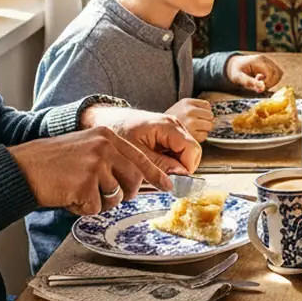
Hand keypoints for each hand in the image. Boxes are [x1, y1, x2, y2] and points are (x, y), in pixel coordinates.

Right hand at [10, 127, 170, 214]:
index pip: (140, 158)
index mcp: (107, 137)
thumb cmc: (53, 161)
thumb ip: (110, 157)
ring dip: (98, 202)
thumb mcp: (86, 147)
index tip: (168, 186)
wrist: (23, 167)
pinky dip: (82, 208)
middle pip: (133, 181)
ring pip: (114, 197)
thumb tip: (134, 178)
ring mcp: (95, 165)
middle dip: (123, 194)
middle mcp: (104, 148)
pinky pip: (94, 208)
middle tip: (103, 195)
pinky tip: (68, 196)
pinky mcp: (84, 184)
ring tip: (78, 191)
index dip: (156, 175)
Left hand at [81, 105, 201, 173]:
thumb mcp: (136, 154)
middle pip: (193, 151)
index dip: (187, 168)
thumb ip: (160, 165)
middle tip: (164, 176)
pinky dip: (172, 160)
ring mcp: (174, 128)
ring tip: (157, 168)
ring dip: (177, 164)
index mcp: (168, 126)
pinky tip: (156, 162)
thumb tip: (180, 175)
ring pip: (187, 152)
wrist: (108, 119)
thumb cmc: (118, 132)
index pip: (193, 150)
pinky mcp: (170, 133)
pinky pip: (179, 150)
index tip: (174, 180)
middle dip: (182, 167)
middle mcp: (175, 124)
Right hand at [166, 98, 214, 141]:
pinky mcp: (191, 134)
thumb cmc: (171, 121)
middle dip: (206, 120)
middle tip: (197, 124)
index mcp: (187, 102)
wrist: (156, 131)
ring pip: (209, 126)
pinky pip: (204, 135)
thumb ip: (195, 107)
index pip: (207, 106)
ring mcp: (190, 123)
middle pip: (210, 115)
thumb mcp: (180, 107)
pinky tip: (191, 135)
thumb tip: (212, 113)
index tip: (199, 116)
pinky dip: (200, 137)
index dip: (204, 112)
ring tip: (194, 130)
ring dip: (204, 129)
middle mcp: (189, 111)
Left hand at [226, 53, 283, 93]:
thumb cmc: (235, 71)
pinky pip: (276, 74)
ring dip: (272, 82)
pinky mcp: (269, 66)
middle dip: (270, 83)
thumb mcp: (238, 77)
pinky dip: (272, 80)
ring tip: (260, 83)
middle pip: (277, 73)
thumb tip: (262, 88)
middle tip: (260, 86)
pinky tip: (262, 80)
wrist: (233, 64)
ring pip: (279, 74)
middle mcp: (266, 60)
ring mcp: (269, 62)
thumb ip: (250, 82)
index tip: (259, 88)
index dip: (268, 83)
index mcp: (259, 61)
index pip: (272, 72)